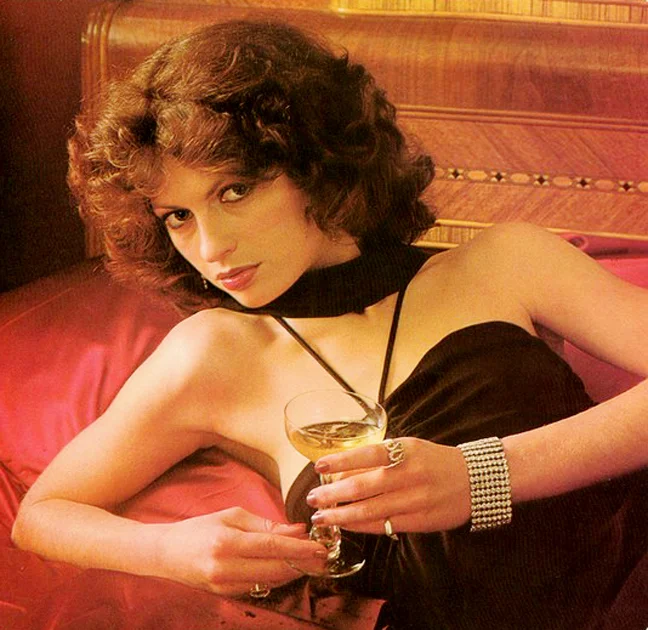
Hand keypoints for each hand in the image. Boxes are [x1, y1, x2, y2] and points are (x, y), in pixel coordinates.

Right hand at [156, 507, 326, 594]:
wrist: (165, 554)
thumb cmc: (199, 528)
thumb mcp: (231, 516)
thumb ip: (265, 524)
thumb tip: (296, 530)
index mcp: (227, 542)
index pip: (271, 547)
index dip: (298, 548)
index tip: (319, 547)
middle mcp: (226, 568)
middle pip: (275, 568)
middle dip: (303, 563)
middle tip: (323, 556)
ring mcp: (225, 585)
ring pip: (271, 580)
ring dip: (294, 571)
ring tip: (312, 561)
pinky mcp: (226, 595)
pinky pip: (259, 586)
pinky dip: (277, 577)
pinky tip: (289, 567)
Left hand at [306, 438, 471, 534]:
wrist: (475, 480)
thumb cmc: (434, 460)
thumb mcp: (410, 448)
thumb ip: (380, 457)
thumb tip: (344, 471)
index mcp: (406, 450)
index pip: (367, 453)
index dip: (341, 460)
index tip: (319, 465)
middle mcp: (409, 474)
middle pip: (364, 485)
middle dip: (334, 494)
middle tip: (313, 499)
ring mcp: (416, 499)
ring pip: (372, 509)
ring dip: (342, 515)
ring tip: (321, 517)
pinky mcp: (421, 520)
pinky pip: (385, 525)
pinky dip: (363, 525)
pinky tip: (346, 524)